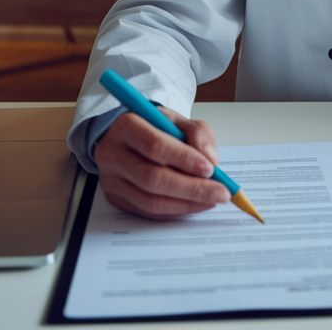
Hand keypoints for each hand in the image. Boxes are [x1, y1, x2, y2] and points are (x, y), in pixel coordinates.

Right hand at [94, 108, 229, 218]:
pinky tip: (195, 204)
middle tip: (220, 192)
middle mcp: (112, 154)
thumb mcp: (177, 120)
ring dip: (186, 204)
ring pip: (150, 201)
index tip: (210, 169)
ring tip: (211, 200)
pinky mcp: (116, 199)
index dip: (184, 159)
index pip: (154, 146)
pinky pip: (149, 212)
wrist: (129, 139)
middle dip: (191, 188)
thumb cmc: (156, 128)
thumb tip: (210, 160)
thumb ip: (198, 133)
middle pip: (152, 178)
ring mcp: (111, 180)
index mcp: (126, 126)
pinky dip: (176, 211)